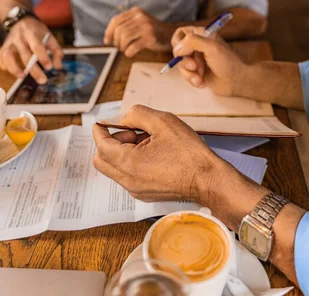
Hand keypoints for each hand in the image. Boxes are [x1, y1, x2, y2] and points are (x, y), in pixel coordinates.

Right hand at [0, 17, 62, 83]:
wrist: (21, 20)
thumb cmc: (36, 31)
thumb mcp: (49, 36)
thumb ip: (56, 51)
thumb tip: (58, 66)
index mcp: (32, 33)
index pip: (37, 45)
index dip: (43, 57)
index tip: (49, 67)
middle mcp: (19, 37)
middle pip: (25, 54)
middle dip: (34, 70)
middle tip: (42, 80)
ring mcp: (9, 42)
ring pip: (8, 56)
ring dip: (14, 68)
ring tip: (23, 76)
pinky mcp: (3, 46)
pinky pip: (0, 57)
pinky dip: (4, 66)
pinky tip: (12, 71)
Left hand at [93, 105, 222, 202]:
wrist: (208, 179)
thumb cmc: (188, 152)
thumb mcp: (163, 121)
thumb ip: (137, 114)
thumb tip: (124, 119)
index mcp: (129, 163)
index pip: (101, 146)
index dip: (101, 130)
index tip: (104, 121)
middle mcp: (128, 181)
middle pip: (102, 160)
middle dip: (110, 141)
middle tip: (132, 131)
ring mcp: (136, 190)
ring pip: (114, 168)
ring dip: (122, 151)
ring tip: (146, 140)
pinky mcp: (145, 193)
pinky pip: (127, 176)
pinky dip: (131, 161)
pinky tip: (152, 153)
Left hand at [103, 7, 173, 56]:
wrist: (171, 34)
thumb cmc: (152, 30)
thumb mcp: (140, 21)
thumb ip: (127, 24)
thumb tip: (109, 36)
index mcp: (136, 11)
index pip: (116, 20)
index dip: (109, 32)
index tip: (107, 40)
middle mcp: (140, 17)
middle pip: (119, 30)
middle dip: (117, 42)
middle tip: (120, 47)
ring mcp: (146, 27)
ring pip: (124, 38)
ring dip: (122, 47)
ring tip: (126, 49)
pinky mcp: (150, 37)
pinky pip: (132, 47)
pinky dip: (129, 52)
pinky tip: (131, 53)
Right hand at [171, 26, 246, 96]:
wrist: (236, 82)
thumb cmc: (227, 62)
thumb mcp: (211, 47)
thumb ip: (192, 42)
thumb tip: (177, 49)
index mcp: (201, 35)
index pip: (180, 33)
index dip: (178, 42)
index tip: (184, 51)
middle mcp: (197, 46)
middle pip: (177, 51)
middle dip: (185, 61)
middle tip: (194, 66)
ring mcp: (196, 59)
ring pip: (180, 64)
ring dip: (189, 73)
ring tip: (200, 77)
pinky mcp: (196, 72)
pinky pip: (185, 75)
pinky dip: (192, 80)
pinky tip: (202, 82)